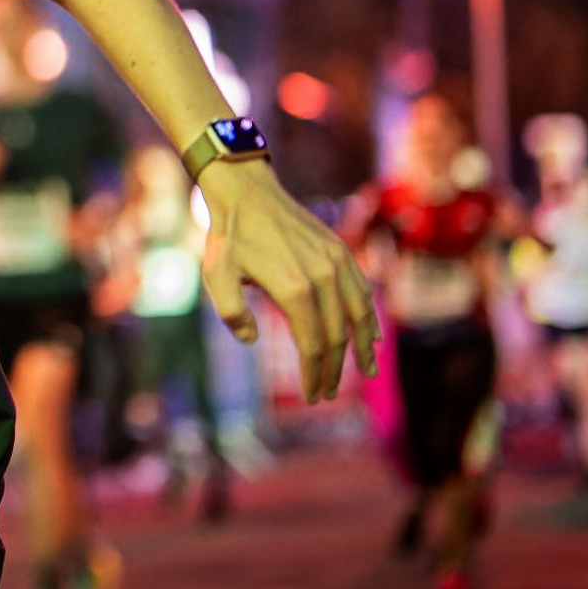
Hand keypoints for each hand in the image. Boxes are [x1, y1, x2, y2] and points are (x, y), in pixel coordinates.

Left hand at [199, 160, 378, 402]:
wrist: (246, 192)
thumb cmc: (228, 237)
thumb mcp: (215, 275)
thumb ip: (230, 313)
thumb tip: (252, 340)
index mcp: (294, 288)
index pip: (313, 344)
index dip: (314, 374)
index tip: (311, 397)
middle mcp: (323, 277)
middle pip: (338, 336)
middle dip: (334, 370)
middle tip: (327, 393)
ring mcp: (336, 262)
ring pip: (360, 315)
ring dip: (364, 348)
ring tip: (366, 372)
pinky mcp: (340, 251)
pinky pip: (362, 291)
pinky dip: (370, 316)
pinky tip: (372, 334)